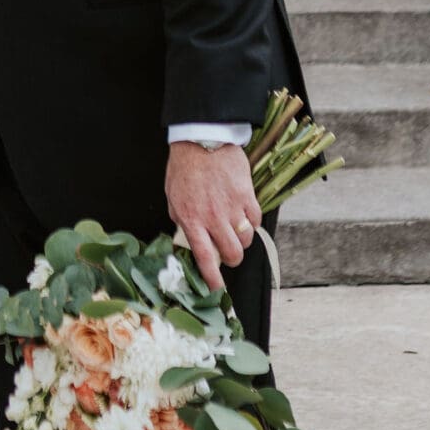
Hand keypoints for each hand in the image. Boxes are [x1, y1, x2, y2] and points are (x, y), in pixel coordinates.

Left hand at [165, 141, 260, 292]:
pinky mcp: (247, 195)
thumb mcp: (173, 197)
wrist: (201, 139)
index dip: (213, 280)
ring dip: (242, 240)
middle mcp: (214, 218)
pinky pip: (256, 220)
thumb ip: (182, 220)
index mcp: (192, 220)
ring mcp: (232, 207)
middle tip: (229, 253)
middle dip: (232, 259)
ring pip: (246, 239)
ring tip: (235, 230)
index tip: (217, 289)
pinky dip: (252, 222)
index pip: (205, 259)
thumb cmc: (184, 167)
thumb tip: (188, 238)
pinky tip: (244, 215)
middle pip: (232, 254)